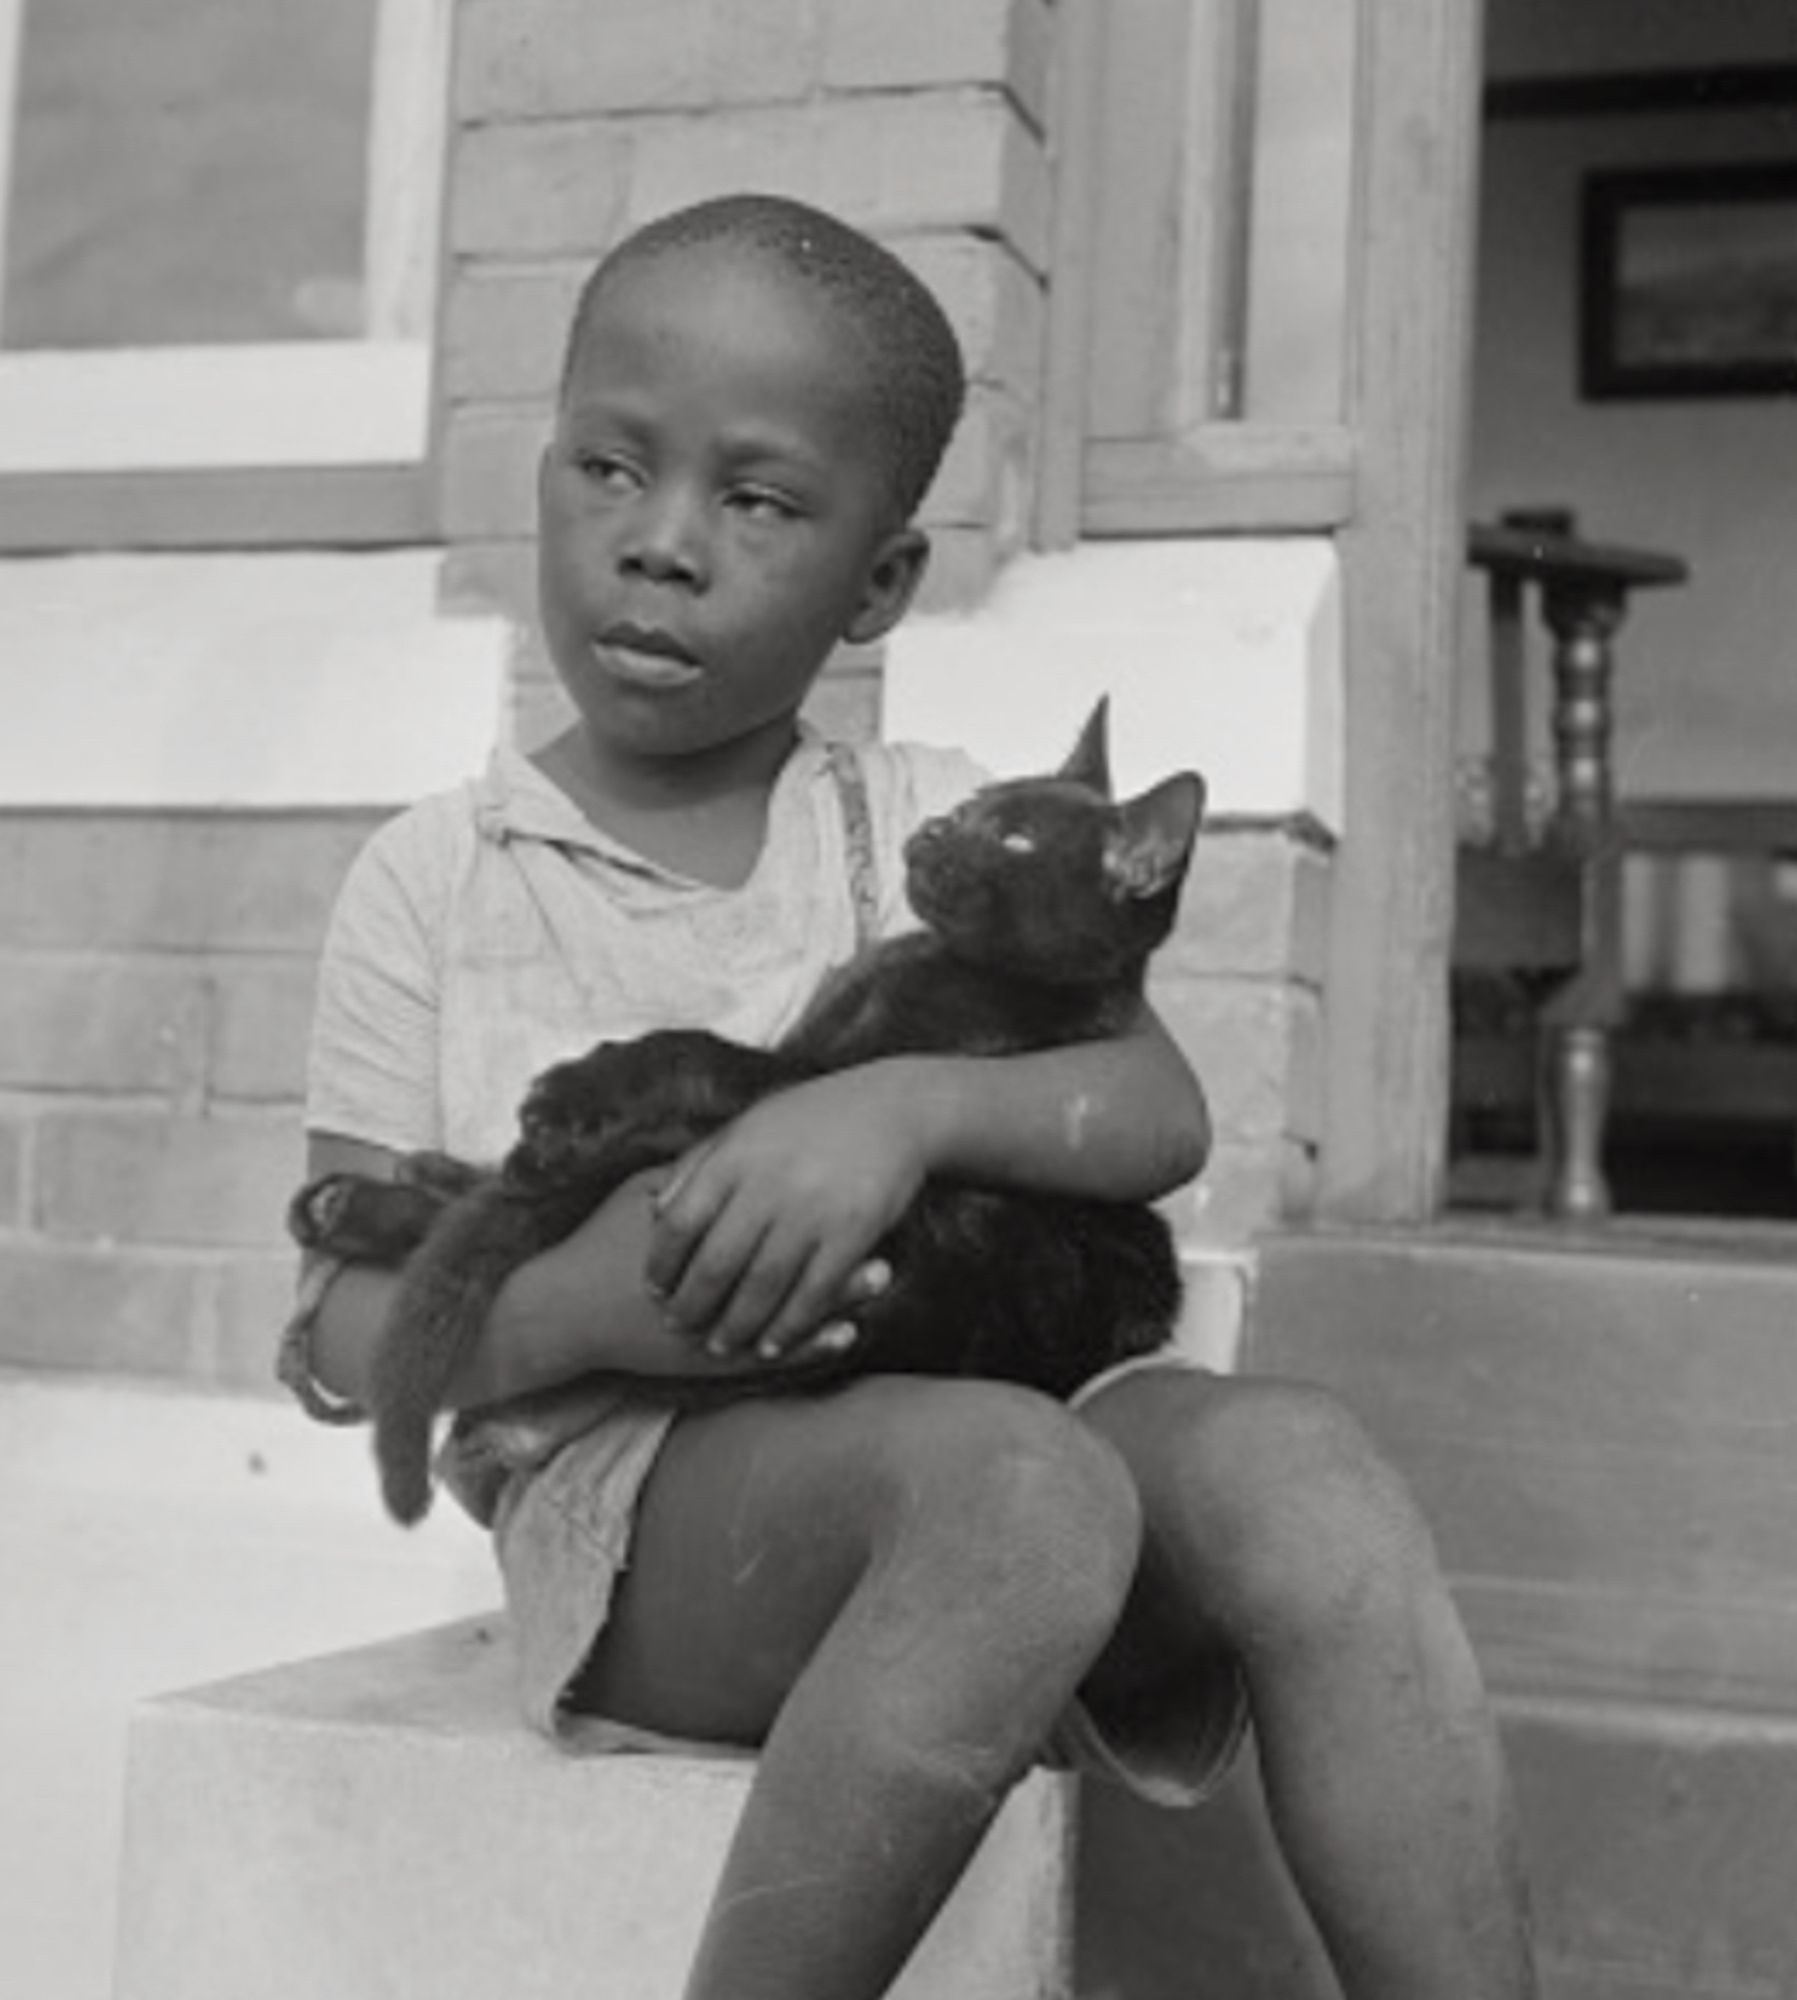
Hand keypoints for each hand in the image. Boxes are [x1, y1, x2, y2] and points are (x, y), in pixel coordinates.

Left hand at [646, 1064, 927, 1362]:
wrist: (895, 1108)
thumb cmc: (813, 1117)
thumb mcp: (748, 1126)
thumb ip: (700, 1165)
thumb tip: (655, 1212)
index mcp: (736, 1156)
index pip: (681, 1221)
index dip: (662, 1263)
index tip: (654, 1289)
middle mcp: (769, 1184)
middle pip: (716, 1262)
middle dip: (693, 1304)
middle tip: (679, 1328)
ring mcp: (813, 1210)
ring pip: (762, 1286)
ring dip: (737, 1325)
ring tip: (721, 1345)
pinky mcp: (852, 1232)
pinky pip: (813, 1292)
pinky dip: (789, 1326)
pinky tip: (774, 1345)